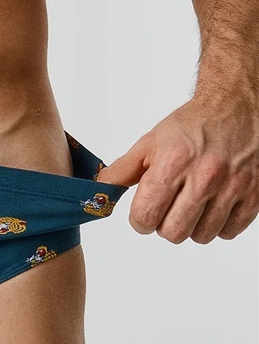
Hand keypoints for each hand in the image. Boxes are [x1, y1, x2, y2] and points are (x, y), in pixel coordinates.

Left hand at [97, 92, 258, 243]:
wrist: (237, 107)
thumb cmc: (193, 125)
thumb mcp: (151, 142)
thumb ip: (123, 170)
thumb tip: (100, 191)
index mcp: (174, 162)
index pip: (146, 216)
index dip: (140, 219)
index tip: (144, 212)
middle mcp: (205, 176)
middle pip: (173, 232)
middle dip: (165, 224)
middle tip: (168, 207)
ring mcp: (233, 187)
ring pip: (201, 236)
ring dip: (192, 226)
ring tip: (192, 203)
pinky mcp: (254, 195)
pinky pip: (229, 232)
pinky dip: (218, 225)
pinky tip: (213, 206)